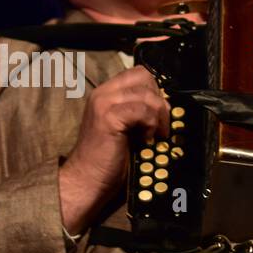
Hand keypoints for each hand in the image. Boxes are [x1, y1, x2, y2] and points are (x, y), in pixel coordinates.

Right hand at [59, 66, 169, 233]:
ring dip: (158, 115)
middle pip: (144, 77)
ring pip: (146, 94)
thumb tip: (165, 104)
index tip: (159, 114)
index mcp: (105, 93)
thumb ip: (138, 110)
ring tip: (155, 135)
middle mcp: (102, 93)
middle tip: (159, 125)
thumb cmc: (108, 159)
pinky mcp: (109, 118)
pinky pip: (142, 110)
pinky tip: (146, 139)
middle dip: (159, 100)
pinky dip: (151, 124)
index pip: (138, 73)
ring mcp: (104, 104)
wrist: (87, 179)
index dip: (154, 90)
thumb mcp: (125, 127)